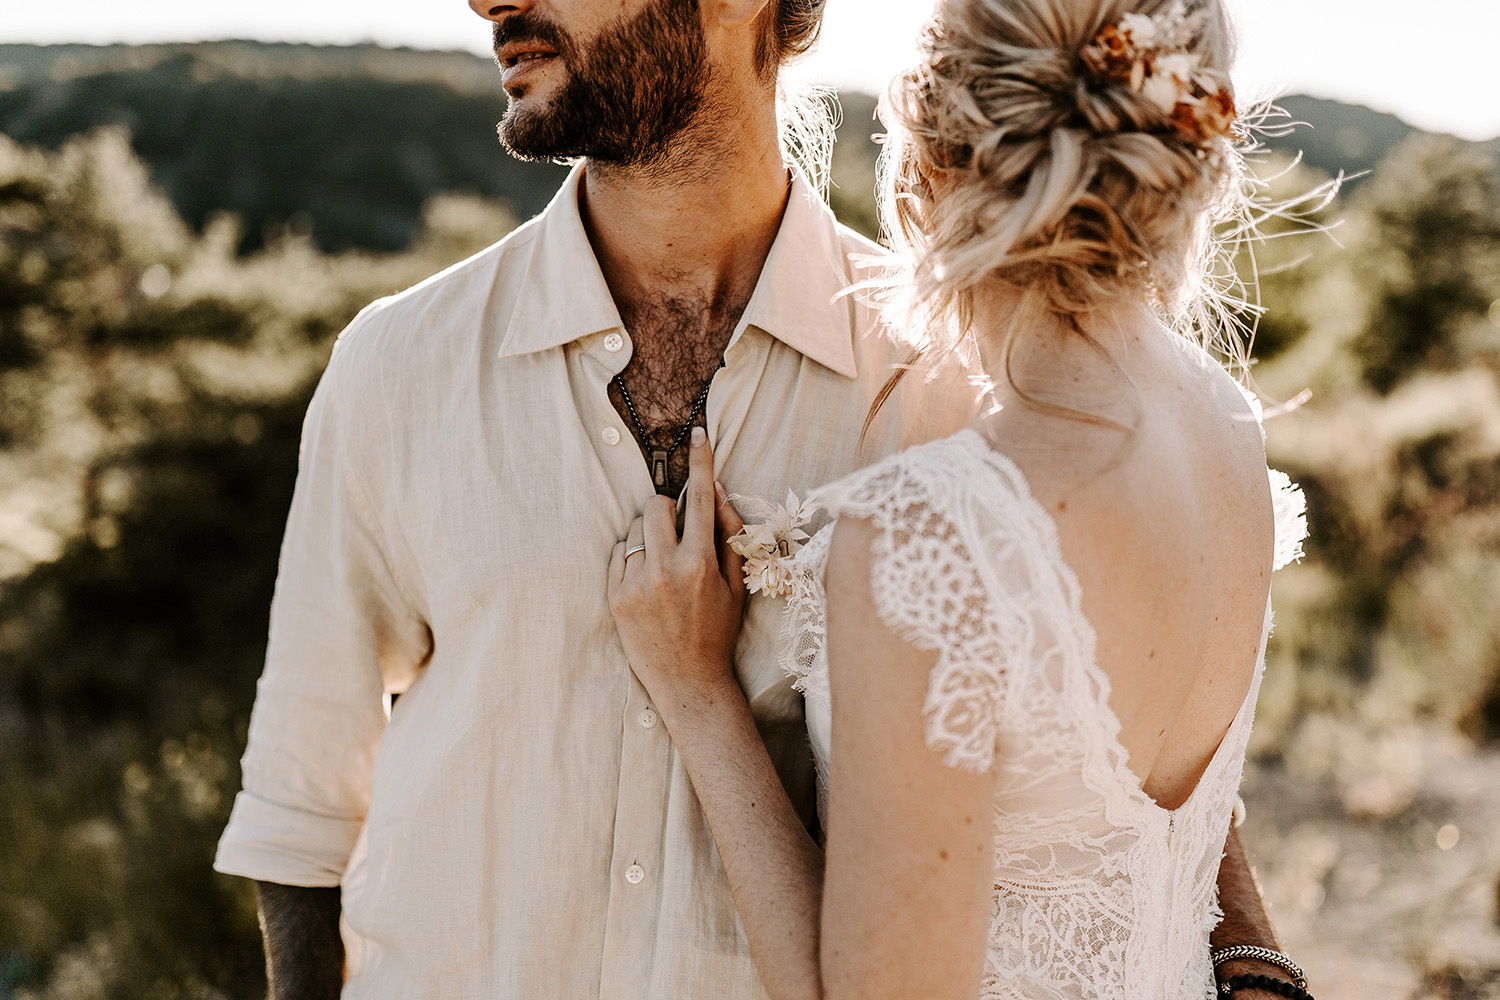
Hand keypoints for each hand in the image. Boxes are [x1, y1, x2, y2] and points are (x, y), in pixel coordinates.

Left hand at [608, 427, 748, 716]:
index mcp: (701, 563)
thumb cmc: (718, 630)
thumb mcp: (737, 585)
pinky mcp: (615, 596)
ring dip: (649, 535)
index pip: (701, 497)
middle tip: (677, 531)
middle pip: (657, 505)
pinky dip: (632, 557)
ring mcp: (637, 582)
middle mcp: (666, 568)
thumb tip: (718, 493)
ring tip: (662, 566)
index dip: (701, 461)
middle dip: (667, 510)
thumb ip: (729, 537)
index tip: (698, 433)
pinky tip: (646, 582)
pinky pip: (618, 553)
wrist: (688, 681)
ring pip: (635, 528)